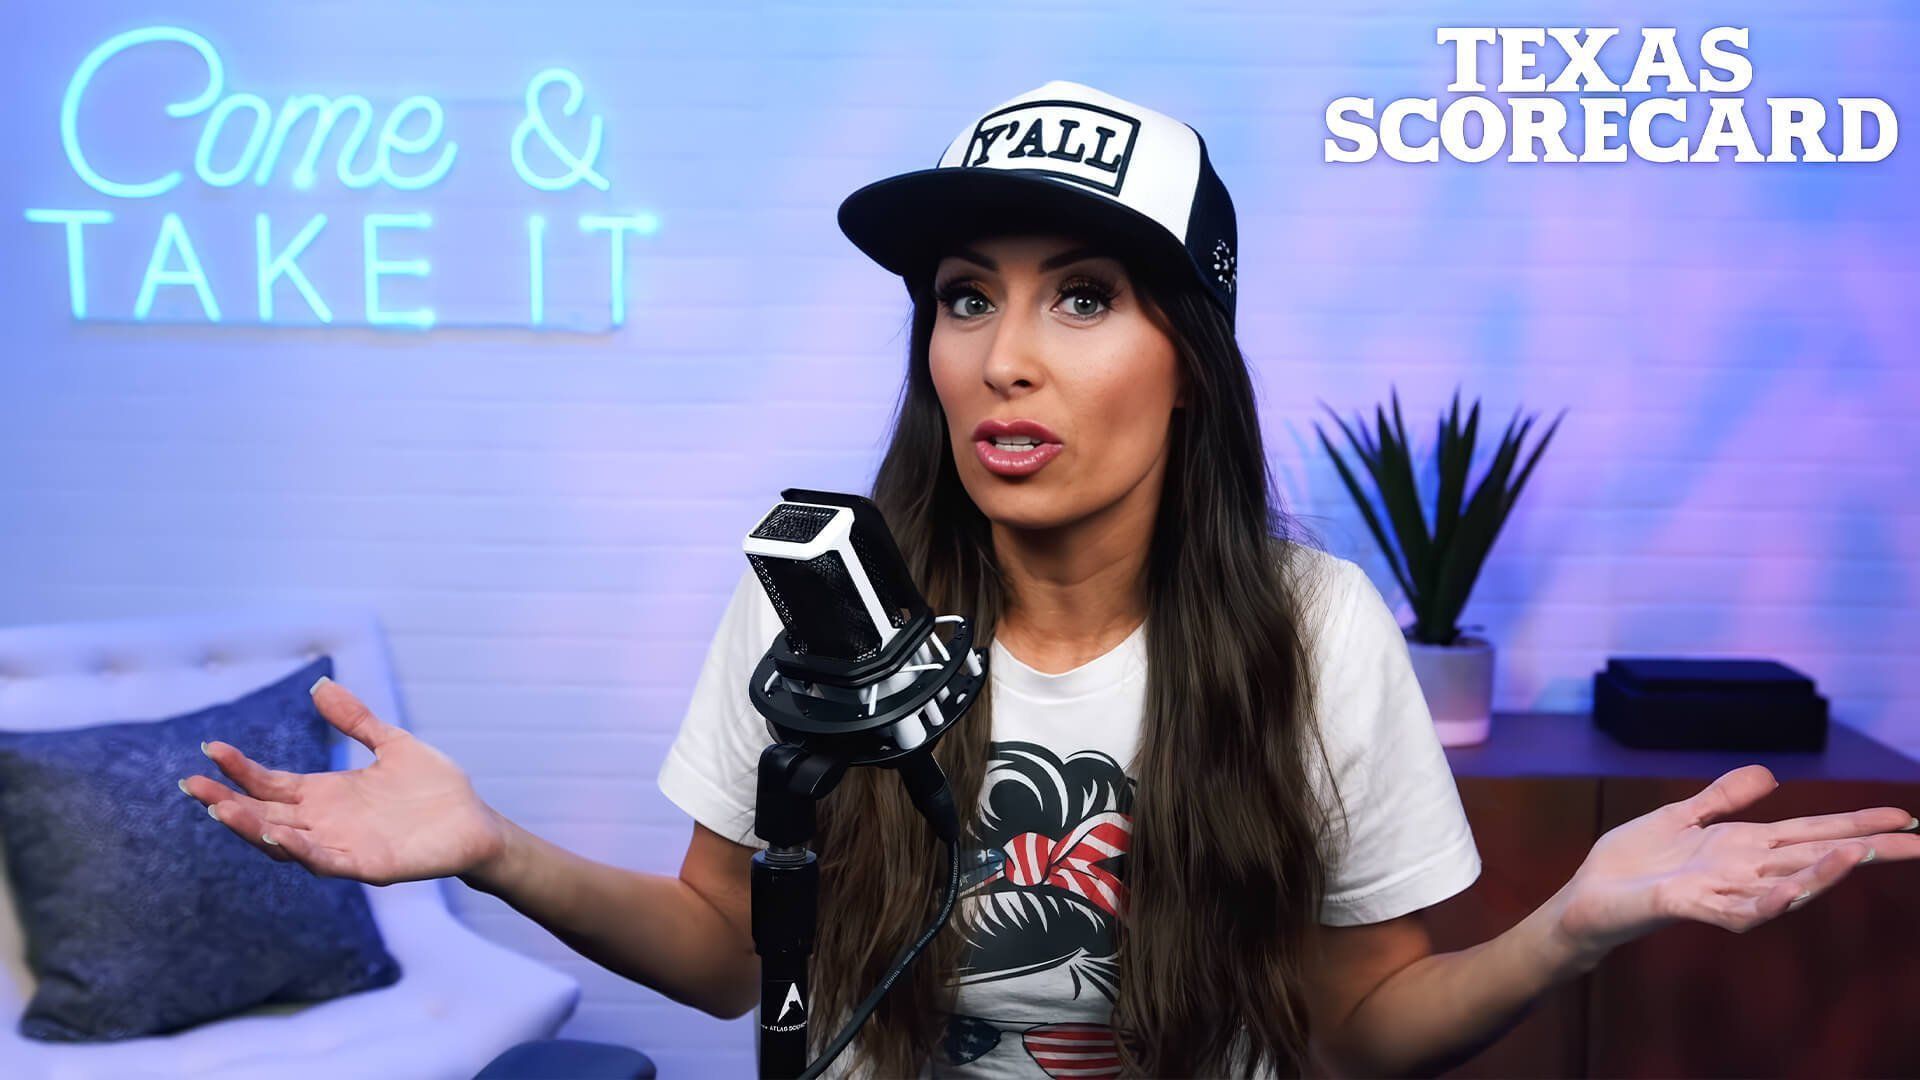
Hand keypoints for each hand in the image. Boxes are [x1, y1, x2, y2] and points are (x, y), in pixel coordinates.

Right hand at [180, 676, 508, 886]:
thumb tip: (319, 687)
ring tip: (222, 809)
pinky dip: (298, 848)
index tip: (210, 749)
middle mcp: (325, 823)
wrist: (475, 823)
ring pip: (284, 842)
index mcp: (326, 795)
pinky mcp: (366, 865)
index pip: (270, 784)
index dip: (240, 770)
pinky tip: (276, 834)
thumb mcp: (391, 744)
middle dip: (227, 803)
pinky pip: (324, 859)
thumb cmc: (435, 788)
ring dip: (252, 828)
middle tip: (193, 786)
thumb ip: (356, 720)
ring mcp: (342, 846)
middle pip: (264, 815)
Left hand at [1549, 764, 1918, 966]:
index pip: (1812, 832)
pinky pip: (1735, 909)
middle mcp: (1742, 870)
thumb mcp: (1681, 816)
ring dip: (1822, 873)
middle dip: (1865, 850)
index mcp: (1743, 846)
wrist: (1586, 897)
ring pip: (1785, 885)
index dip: (1856, 823)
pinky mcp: (1687, 905)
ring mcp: (1719, 891)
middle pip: (1815, 858)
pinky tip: (1790, 892)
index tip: (1905, 817)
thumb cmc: (1631, 862)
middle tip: (1918, 842)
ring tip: (1860, 854)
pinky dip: (1764, 902)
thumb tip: (1772, 774)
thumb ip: (1724, 798)